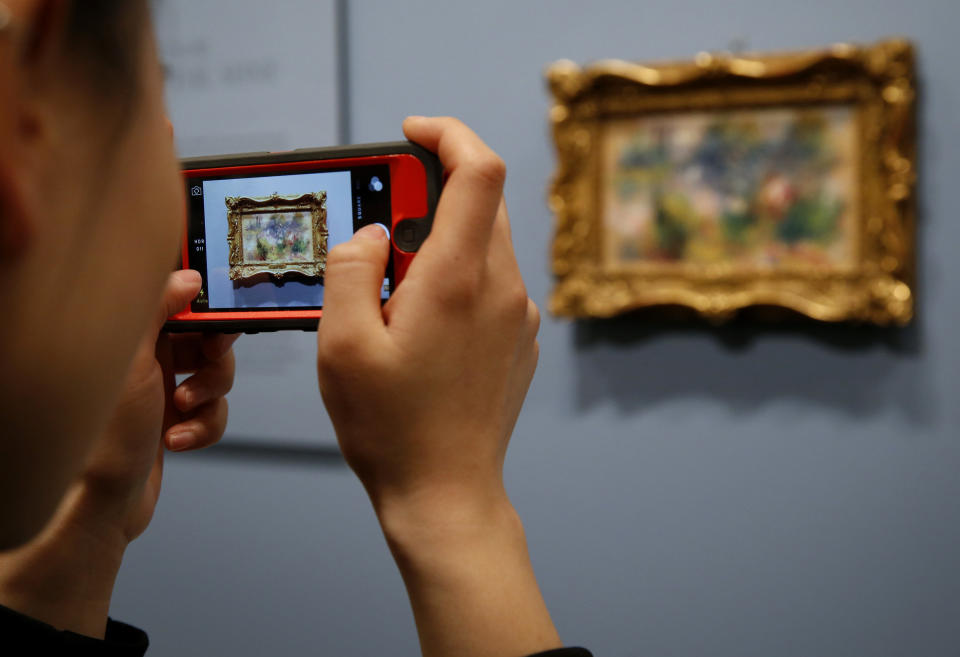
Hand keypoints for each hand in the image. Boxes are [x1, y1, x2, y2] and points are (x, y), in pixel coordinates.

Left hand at [0, 270, 236, 637]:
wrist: (97, 505)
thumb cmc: (100, 437)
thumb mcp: (130, 360)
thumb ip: (158, 309)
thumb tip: (187, 277)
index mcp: (126, 332)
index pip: (173, 296)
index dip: (202, 302)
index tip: (218, 311)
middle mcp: (142, 355)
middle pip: (203, 333)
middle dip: (213, 354)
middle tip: (207, 363)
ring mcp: (158, 389)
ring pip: (214, 374)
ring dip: (209, 395)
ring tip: (182, 411)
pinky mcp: (172, 420)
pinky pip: (211, 411)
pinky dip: (204, 426)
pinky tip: (179, 438)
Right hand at [317, 117, 559, 656]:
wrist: (445, 491)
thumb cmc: (391, 426)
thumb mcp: (341, 343)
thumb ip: (352, 267)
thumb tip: (373, 232)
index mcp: (458, 279)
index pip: (480, 170)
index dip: (449, 135)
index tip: (412, 134)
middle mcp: (502, 288)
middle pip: (481, 203)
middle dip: (430, 197)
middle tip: (381, 236)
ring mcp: (519, 316)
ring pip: (486, 243)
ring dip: (440, 243)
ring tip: (394, 294)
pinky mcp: (520, 339)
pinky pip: (491, 282)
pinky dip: (456, 277)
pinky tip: (421, 325)